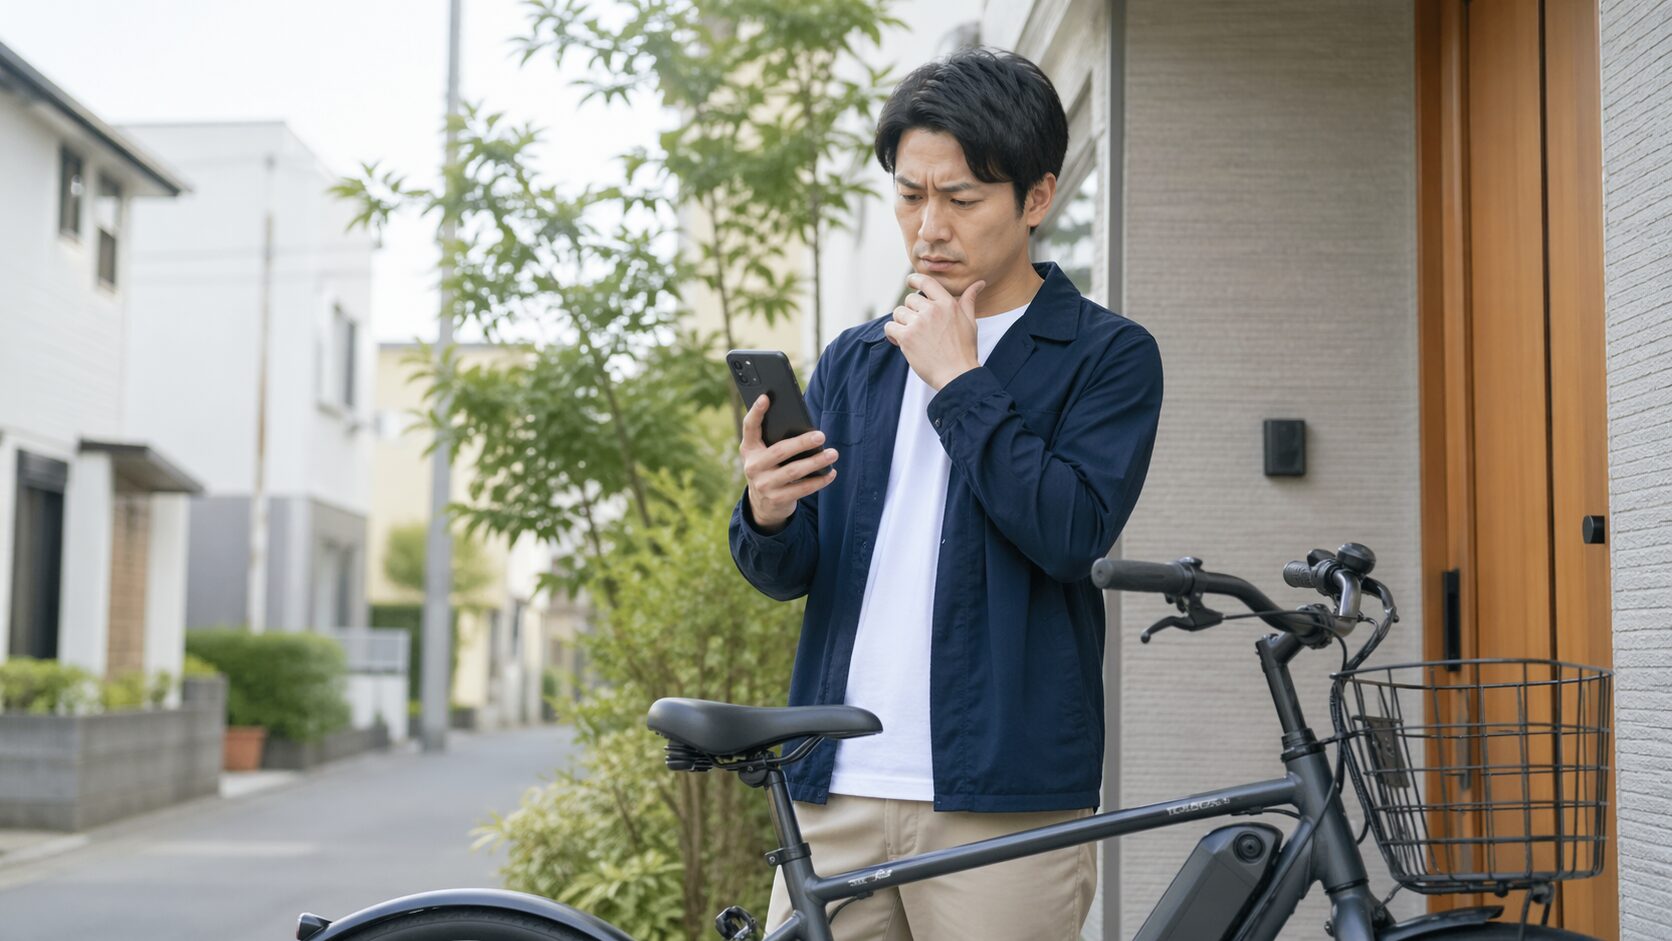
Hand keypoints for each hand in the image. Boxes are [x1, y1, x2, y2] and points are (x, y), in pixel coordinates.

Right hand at [740, 395, 838, 532]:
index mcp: (749, 449)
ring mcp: (764, 485)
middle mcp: (753, 466)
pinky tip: (831, 472)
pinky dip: (819, 480)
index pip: (749, 427)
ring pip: (794, 471)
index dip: (756, 412)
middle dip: (802, 442)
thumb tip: (806, 427)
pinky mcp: (777, 499)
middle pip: (779, 451)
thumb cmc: (770, 469)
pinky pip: (802, 489)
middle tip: (821, 436)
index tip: (765, 397)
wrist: (762, 505)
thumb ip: (775, 440)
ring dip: (816, 462)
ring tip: (832, 453)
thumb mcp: (764, 455)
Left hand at [883, 274, 984, 389]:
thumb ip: (969, 300)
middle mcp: (932, 310)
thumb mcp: (970, 322)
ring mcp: (918, 323)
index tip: (910, 281)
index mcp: (947, 304)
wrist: (957, 375)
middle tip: (919, 328)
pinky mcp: (907, 337)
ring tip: (912, 337)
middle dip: (911, 312)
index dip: (914, 279)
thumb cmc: (965, 350)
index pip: (926, 282)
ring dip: (902, 323)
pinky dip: (892, 334)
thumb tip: (979, 283)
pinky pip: (890, 327)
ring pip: (898, 313)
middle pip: (910, 300)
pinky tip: (900, 342)